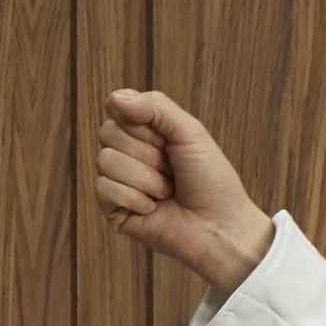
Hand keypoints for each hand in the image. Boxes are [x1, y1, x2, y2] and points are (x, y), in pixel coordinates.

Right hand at [90, 86, 275, 294]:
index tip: (167, 140)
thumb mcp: (191, 133)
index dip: (142, 124)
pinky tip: (154, 208)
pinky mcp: (113, 208)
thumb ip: (156, 107)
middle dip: (148, 154)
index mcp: (144, 132)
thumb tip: (114, 97)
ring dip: (146, 179)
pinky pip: (103, 189)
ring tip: (167, 192)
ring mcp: (118, 180)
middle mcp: (127, 153)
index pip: (116, 108)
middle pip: (107, 133)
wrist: (221, 228)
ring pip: (104, 160)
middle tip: (172, 170)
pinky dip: (135, 199)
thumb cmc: (212, 182)